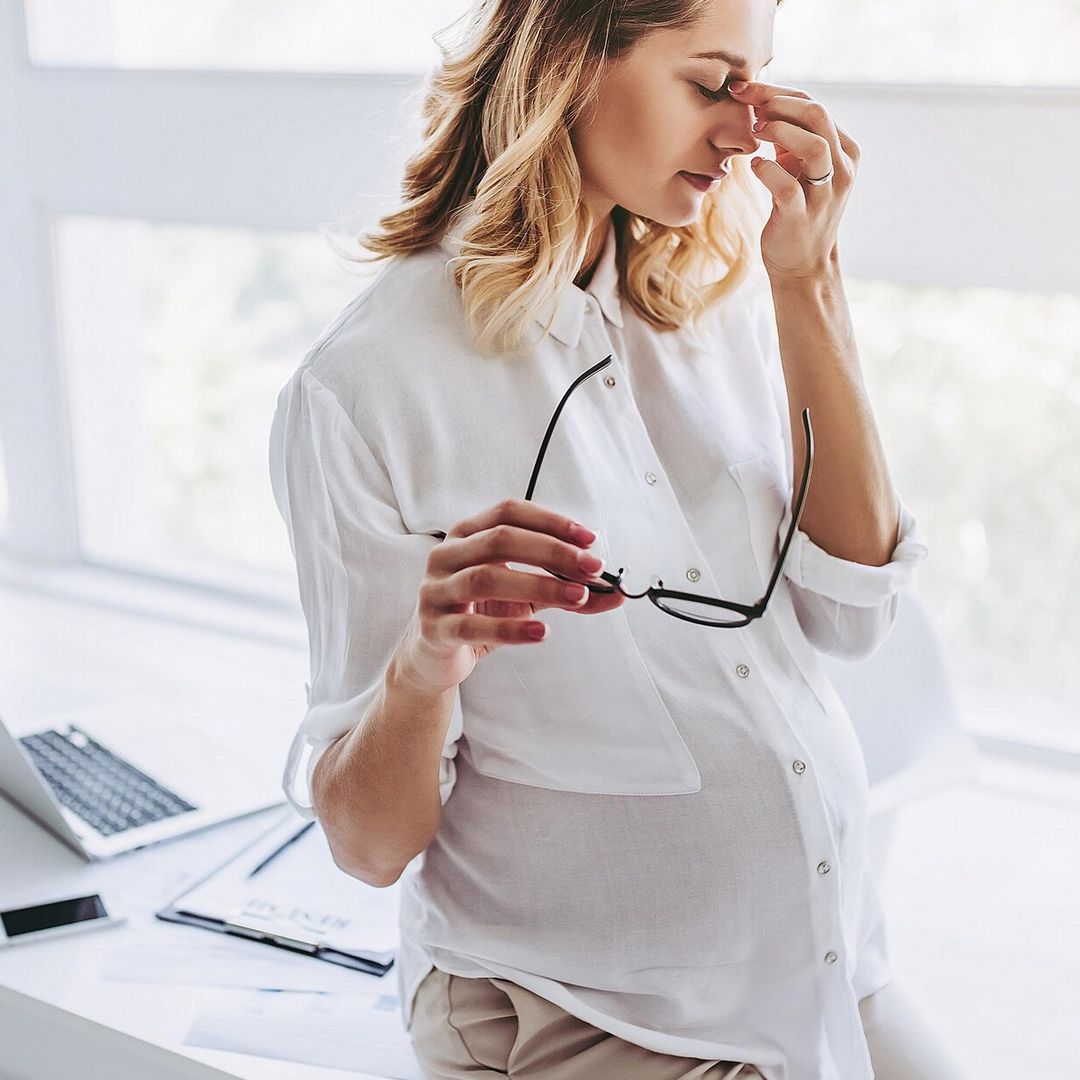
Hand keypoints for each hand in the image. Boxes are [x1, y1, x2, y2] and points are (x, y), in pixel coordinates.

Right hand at [393, 498, 625, 694]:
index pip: (509, 512)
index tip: (590, 539)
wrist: (435, 656)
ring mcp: (436, 591)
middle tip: (591, 568)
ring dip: (539, 584)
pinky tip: (542, 631)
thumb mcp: (526, 596)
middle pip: (501, 539)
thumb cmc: (481, 613)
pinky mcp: (435, 629)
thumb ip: (566, 588)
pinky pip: (473, 626)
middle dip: (553, 551)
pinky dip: (511, 629)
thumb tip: (617, 592)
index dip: (551, 522)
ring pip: (486, 578)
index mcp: (467, 535)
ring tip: (576, 596)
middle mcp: (446, 556)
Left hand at [730, 79, 859, 282]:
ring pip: (814, 146)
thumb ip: (789, 139)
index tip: (744, 89)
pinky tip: (753, 166)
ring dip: (780, 131)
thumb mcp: (799, 169)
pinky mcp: (802, 216)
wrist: (803, 264)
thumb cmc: (797, 210)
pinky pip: (787, 186)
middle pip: (818, 115)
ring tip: (755, 131)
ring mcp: (825, 194)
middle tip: (749, 106)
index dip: (777, 92)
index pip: (814, 106)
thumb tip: (762, 102)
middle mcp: (841, 168)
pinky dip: (766, 171)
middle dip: (779, 103)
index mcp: (843, 150)